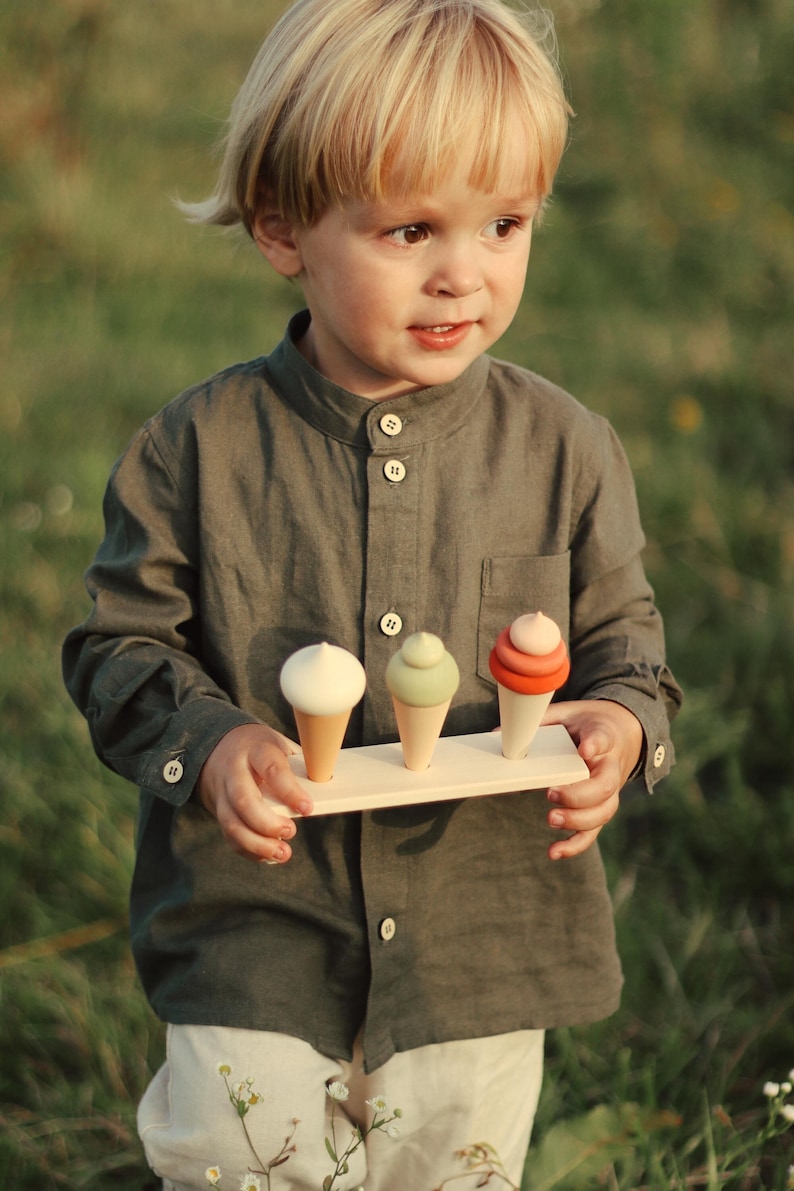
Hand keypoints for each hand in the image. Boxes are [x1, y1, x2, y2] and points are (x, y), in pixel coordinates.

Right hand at [197, 724, 311, 863]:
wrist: (220, 747)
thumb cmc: (262, 749)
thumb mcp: (280, 746)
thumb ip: (298, 767)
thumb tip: (324, 789)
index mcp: (256, 750)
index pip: (272, 769)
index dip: (289, 791)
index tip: (307, 809)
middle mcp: (234, 771)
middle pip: (244, 800)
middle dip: (267, 823)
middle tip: (291, 831)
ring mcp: (222, 792)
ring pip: (232, 823)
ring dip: (257, 844)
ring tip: (282, 853)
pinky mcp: (218, 811)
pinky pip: (230, 835)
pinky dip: (249, 849)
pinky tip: (268, 855)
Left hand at [540, 699, 642, 860]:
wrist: (621, 732)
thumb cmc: (587, 724)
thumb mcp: (567, 713)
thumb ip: (539, 722)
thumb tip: (499, 735)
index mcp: (604, 736)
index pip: (603, 739)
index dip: (596, 744)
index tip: (585, 749)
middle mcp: (611, 767)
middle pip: (604, 786)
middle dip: (578, 794)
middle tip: (551, 793)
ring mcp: (609, 791)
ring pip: (602, 812)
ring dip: (576, 820)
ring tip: (551, 819)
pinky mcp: (600, 808)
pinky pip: (593, 831)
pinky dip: (575, 845)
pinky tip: (554, 852)